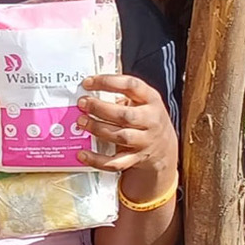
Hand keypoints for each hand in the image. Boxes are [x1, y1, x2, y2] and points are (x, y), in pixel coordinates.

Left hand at [75, 74, 178, 191]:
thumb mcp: (141, 101)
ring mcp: (145, 141)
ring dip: (98, 129)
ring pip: (120, 137)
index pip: (131, 85)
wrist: (163, 147)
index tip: (87, 82)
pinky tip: (82, 154)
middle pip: (125, 115)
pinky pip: (115, 162)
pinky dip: (97, 160)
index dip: (108, 82)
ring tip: (81, 122)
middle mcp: (151, 120)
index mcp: (151, 100)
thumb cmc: (144, 118)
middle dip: (100, 109)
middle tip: (83, 103)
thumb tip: (88, 93)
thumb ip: (120, 95)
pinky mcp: (135, 159)